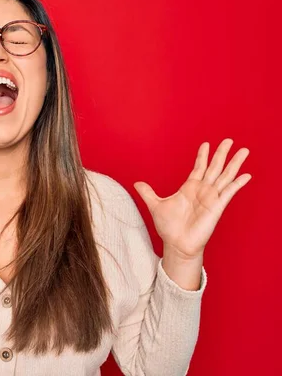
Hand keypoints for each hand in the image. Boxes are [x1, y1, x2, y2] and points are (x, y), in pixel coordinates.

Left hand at [133, 138, 250, 259]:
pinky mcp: (217, 207)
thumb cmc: (169, 227)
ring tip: (244, 150)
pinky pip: (229, 192)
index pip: (198, 167)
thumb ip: (148, 193)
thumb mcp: (155, 205)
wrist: (177, 244)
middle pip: (214, 167)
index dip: (202, 156)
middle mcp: (202, 191)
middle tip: (228, 140)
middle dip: (221, 154)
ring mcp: (211, 198)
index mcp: (189, 188)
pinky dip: (237, 184)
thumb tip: (136, 183)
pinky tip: (246, 175)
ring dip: (234, 163)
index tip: (206, 144)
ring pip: (225, 176)